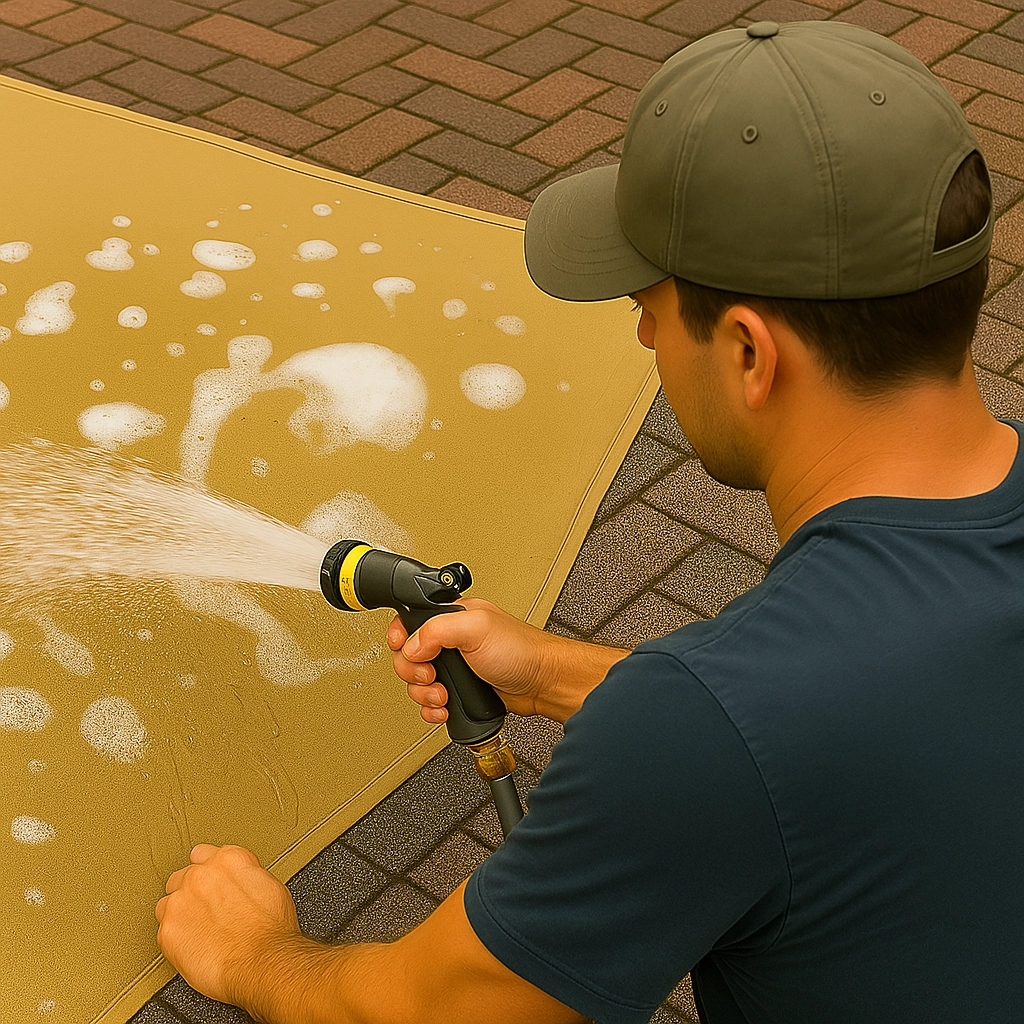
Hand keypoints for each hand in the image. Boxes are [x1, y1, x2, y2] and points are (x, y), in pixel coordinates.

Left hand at [155, 844, 300, 1006]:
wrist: (262, 961)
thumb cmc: (271, 929)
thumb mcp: (269, 885)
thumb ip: (244, 874)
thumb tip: (238, 881)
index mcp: (227, 860)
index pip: (203, 854)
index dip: (208, 871)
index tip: (211, 883)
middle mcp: (200, 875)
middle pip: (182, 877)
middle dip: (192, 893)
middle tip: (206, 911)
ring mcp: (180, 903)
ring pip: (168, 903)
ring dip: (180, 914)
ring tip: (198, 931)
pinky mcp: (168, 932)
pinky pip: (164, 931)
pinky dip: (176, 939)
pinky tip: (193, 946)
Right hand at [388, 597, 555, 722]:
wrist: (543, 684)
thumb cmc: (522, 650)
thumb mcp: (476, 628)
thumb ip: (438, 630)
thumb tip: (411, 646)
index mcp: (452, 616)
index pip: (410, 621)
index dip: (401, 636)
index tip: (404, 649)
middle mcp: (450, 640)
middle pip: (408, 656)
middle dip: (414, 672)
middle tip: (432, 676)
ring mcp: (455, 667)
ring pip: (417, 683)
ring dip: (424, 694)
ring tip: (443, 695)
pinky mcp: (460, 690)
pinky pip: (431, 703)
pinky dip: (432, 709)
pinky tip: (444, 709)